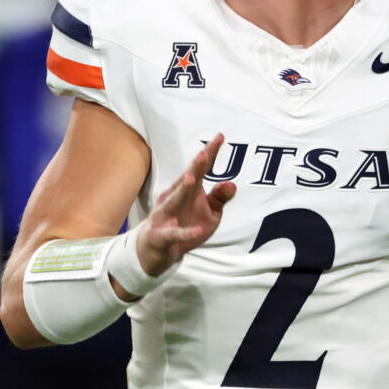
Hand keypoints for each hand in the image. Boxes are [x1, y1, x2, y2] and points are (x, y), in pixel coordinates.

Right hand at [128, 133, 237, 285]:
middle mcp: (173, 198)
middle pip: (186, 180)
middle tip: (204, 153)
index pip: (200, 169)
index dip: (210, 153)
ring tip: (191, 178)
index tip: (220, 136)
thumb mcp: (209, 214)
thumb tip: (232, 184)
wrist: (156, 251)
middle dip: (194, 167)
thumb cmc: (185, 225)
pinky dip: (184, 232)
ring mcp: (164, 216)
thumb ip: (219, 199)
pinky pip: (174, 233)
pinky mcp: (161, 235)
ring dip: (182, 190)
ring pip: (174, 201)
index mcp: (187, 190)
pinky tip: (196, 230)